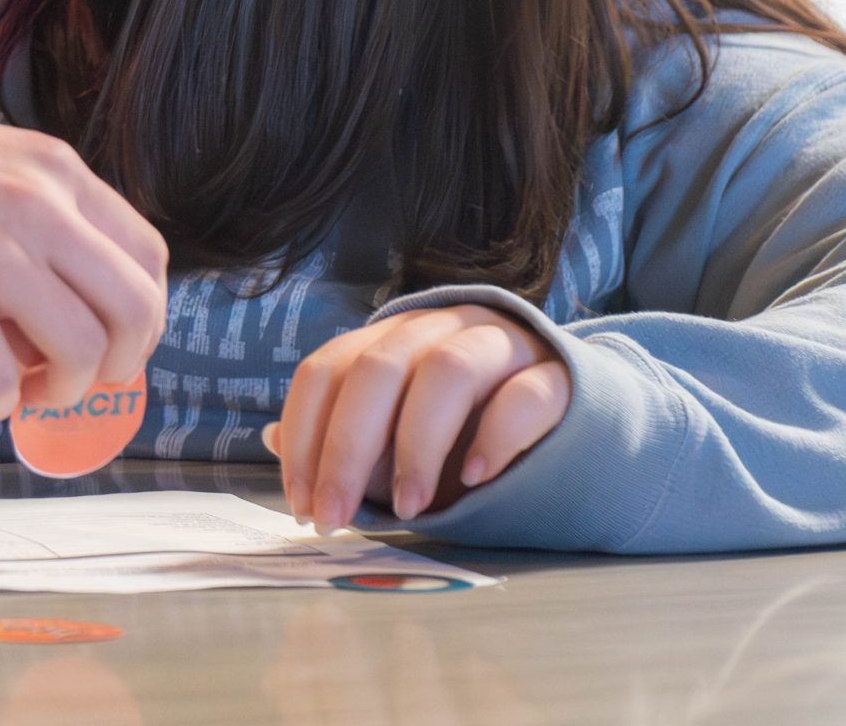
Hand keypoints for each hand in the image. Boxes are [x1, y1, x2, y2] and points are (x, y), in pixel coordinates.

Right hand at [0, 87, 167, 421]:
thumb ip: (38, 203)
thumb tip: (83, 268)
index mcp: (53, 171)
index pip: (146, 256)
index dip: (139, 315)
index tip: (111, 341)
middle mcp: (38, 207)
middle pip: (133, 310)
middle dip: (118, 364)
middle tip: (78, 382)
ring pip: (81, 351)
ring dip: (63, 390)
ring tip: (25, 391)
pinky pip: (2, 380)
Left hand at [268, 305, 570, 530]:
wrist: (575, 420)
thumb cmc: (471, 431)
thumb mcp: (397, 439)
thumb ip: (344, 439)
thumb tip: (270, 440)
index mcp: (393, 338)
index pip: (328, 369)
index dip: (305, 434)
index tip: (302, 503)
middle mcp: (440, 328)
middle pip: (379, 368)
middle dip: (346, 447)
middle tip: (336, 517)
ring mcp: (503, 345)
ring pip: (449, 371)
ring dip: (417, 443)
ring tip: (409, 508)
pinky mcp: (559, 376)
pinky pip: (525, 395)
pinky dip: (494, 438)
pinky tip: (475, 479)